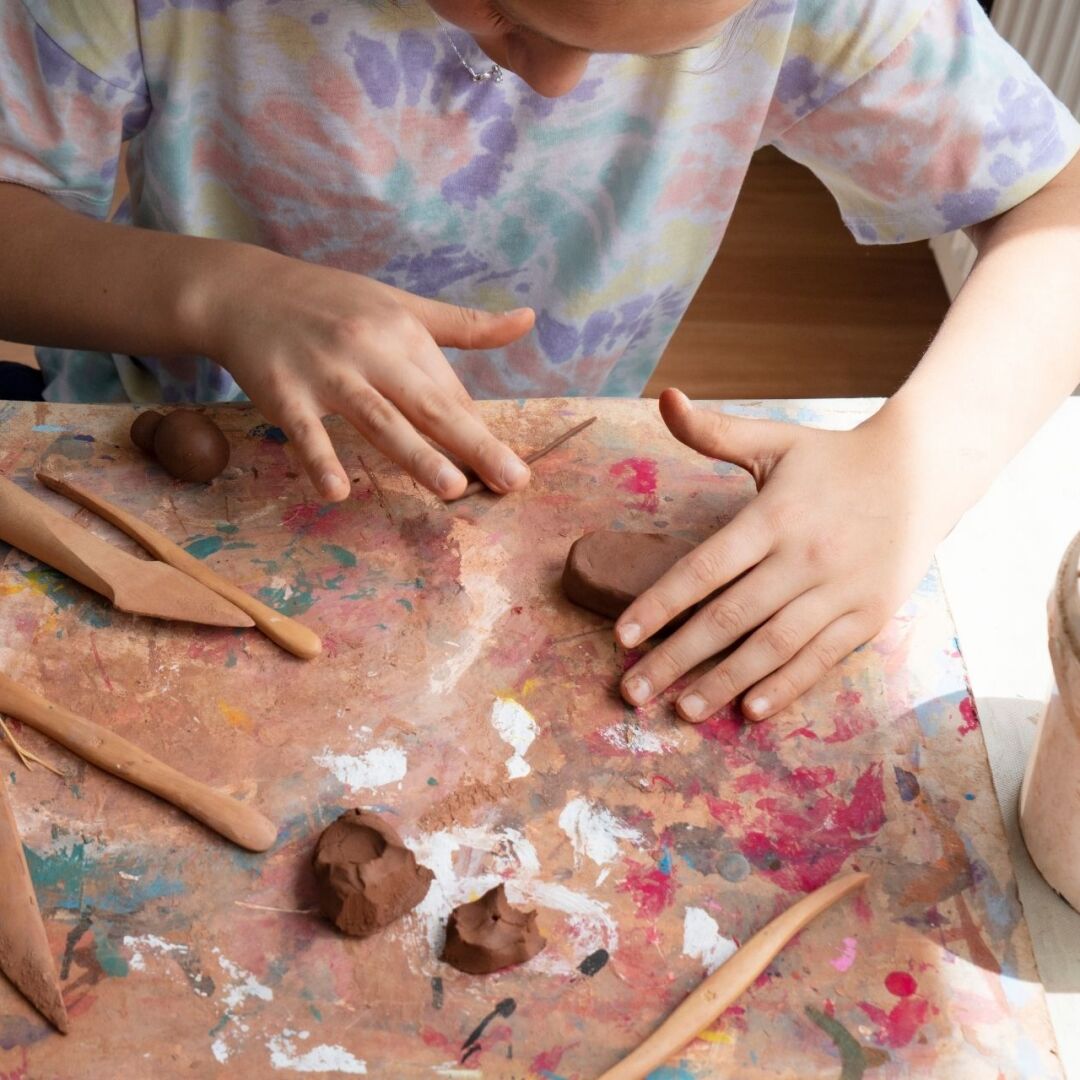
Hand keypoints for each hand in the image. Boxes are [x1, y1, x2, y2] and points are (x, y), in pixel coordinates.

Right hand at [204, 247, 534, 500]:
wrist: (245, 289)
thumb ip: (464, 324)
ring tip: (452, 488)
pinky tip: (337, 492)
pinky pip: (305, 431)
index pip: (450, 394)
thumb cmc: (332, 302)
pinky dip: (319, 459)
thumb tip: (529, 318)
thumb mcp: (401, 304)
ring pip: (378, 418)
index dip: (481, 433)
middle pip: (428, 405)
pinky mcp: (283, 392)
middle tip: (512, 481)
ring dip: (415, 454)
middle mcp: (370, 351)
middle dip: (473, 444)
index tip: (513, 473)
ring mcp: (326, 373)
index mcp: (404, 334)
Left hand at [615, 389, 944, 721]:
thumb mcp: (775, 439)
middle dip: (676, 658)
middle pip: (728, 617)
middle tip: (634, 691)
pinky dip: (785, 685)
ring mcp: (840, 589)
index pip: (703, 569)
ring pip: (771, 645)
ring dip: (724, 681)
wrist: (924, 470)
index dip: (659, 604)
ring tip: (684, 711)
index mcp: (773, 516)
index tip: (622, 636)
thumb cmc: (833, 458)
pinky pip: (820, 657)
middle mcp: (804, 557)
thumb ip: (714, 431)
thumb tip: (665, 398)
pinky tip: (750, 709)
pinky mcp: (869, 614)